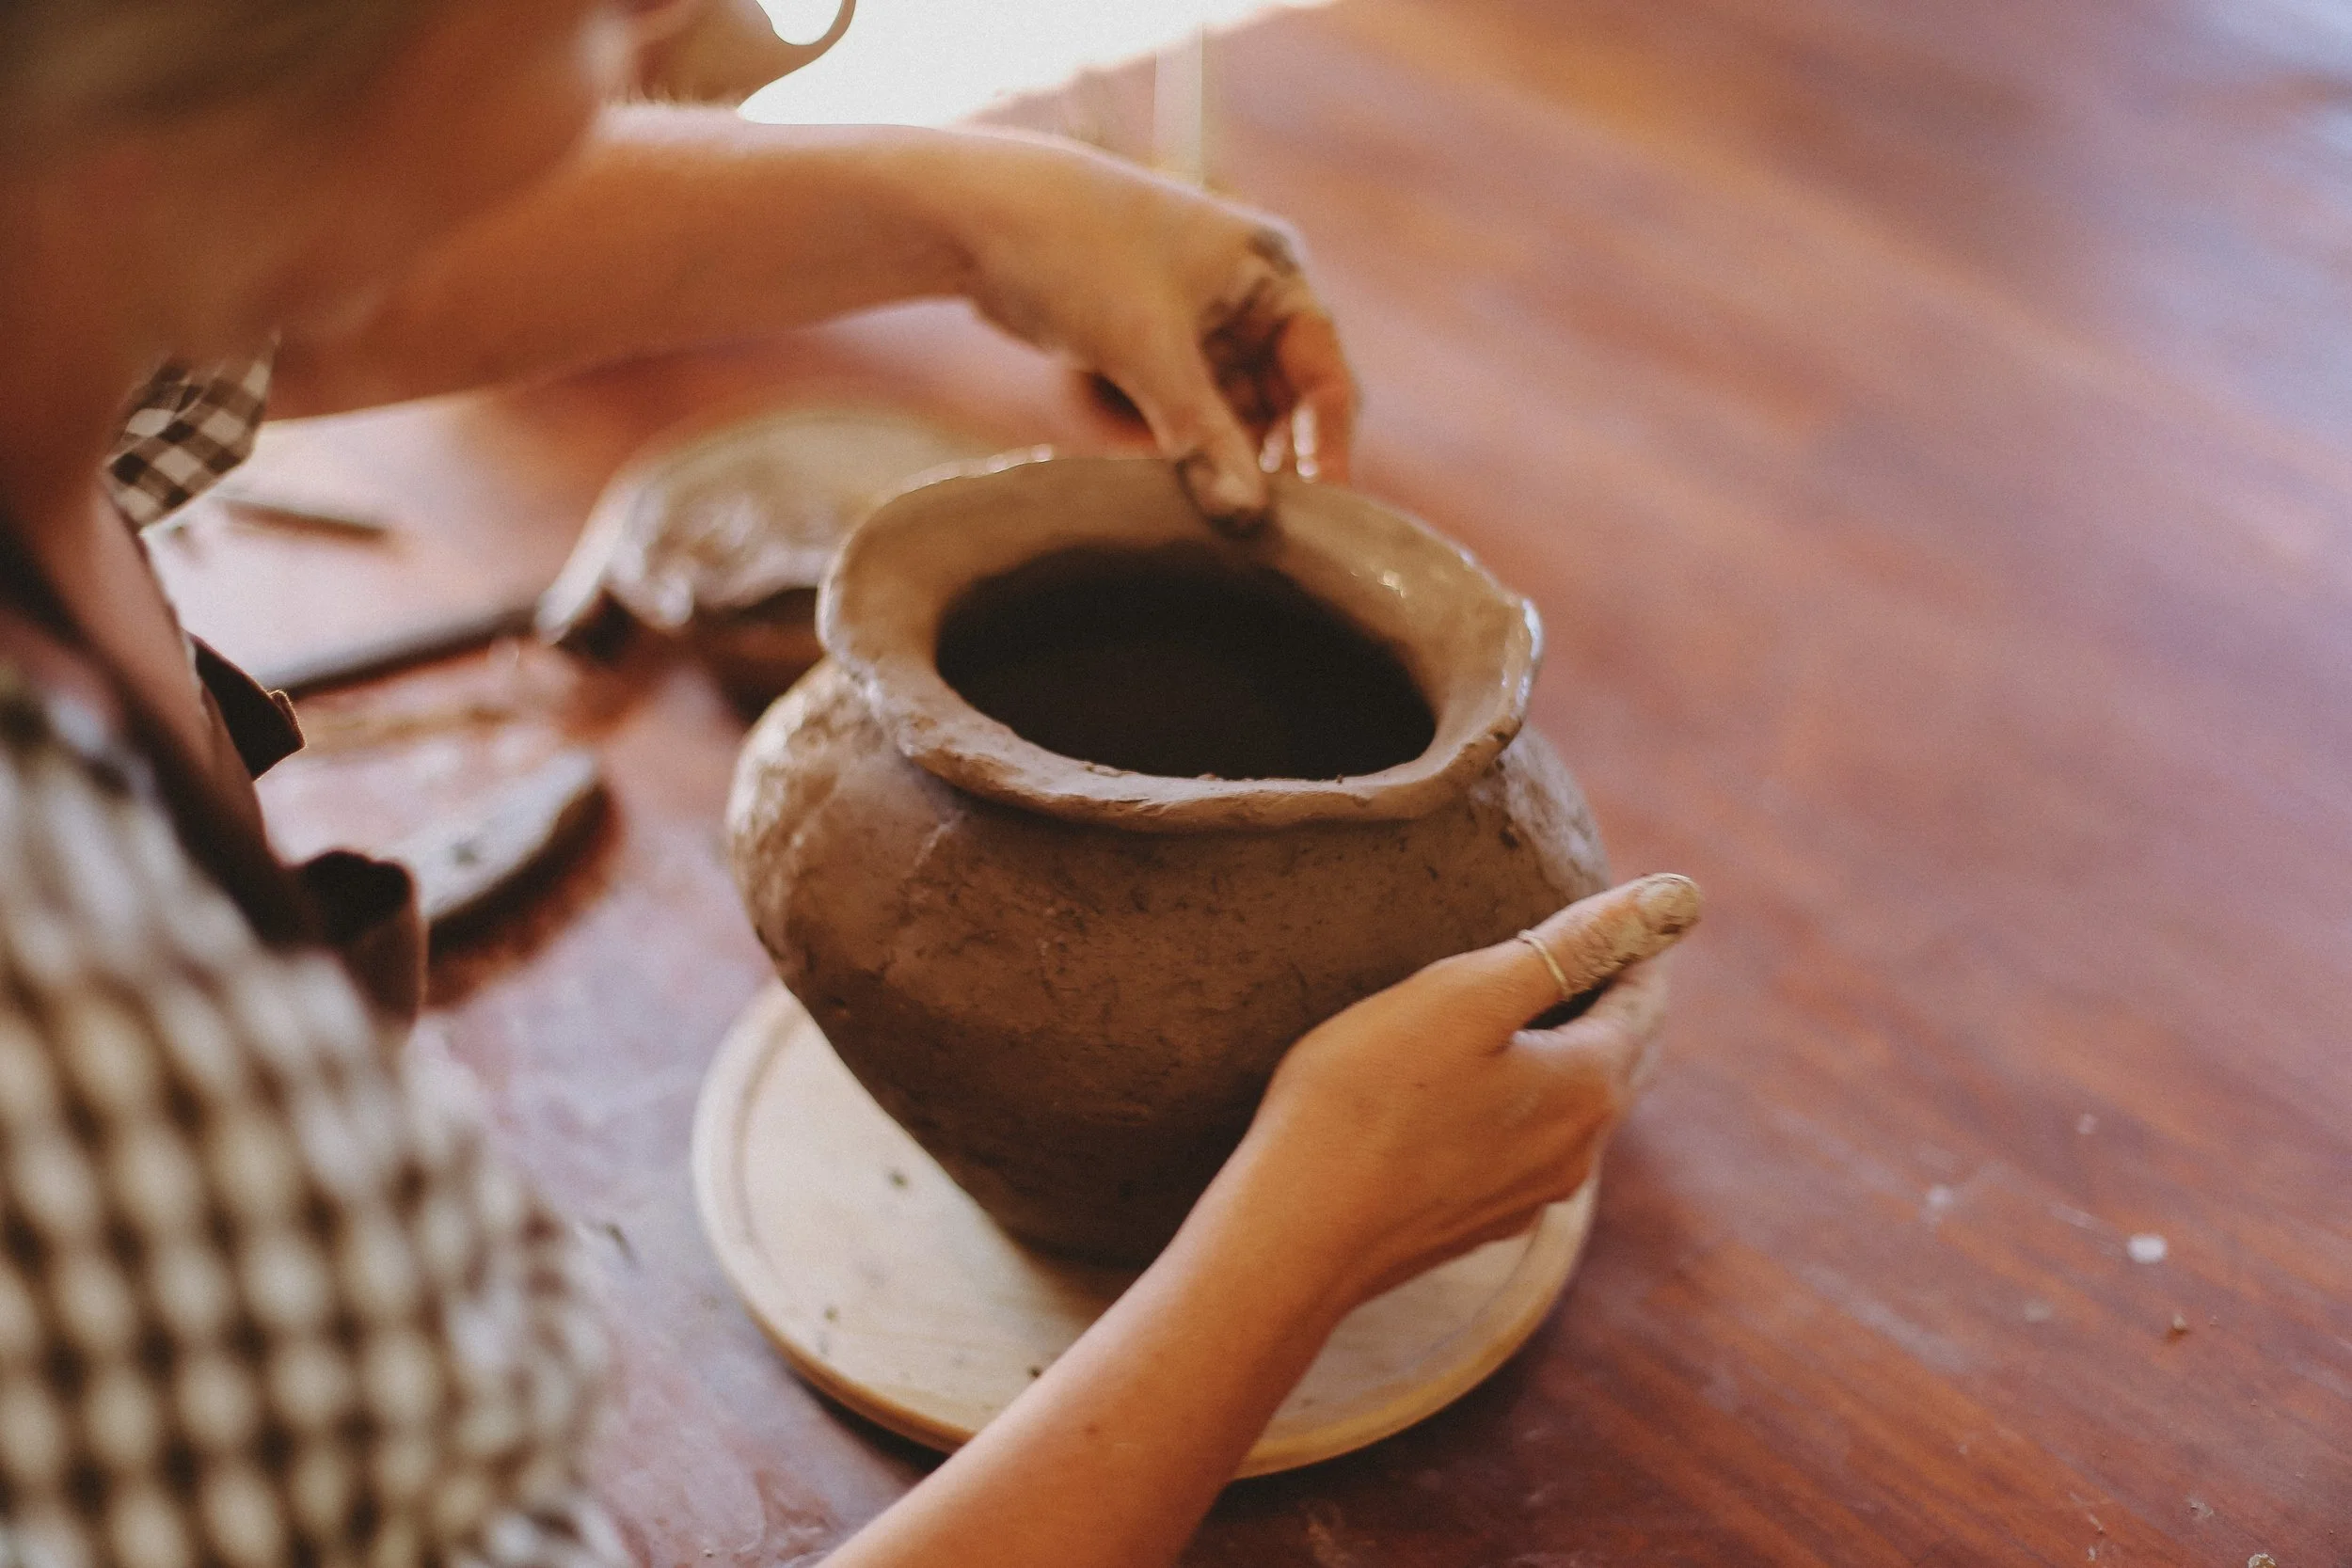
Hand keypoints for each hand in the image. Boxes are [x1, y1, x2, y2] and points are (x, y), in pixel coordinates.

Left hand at [948, 134, 1358, 529]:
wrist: (976, 216)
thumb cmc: (1075, 255)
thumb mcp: (1148, 351)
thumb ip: (1204, 438)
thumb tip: (1249, 518)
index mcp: (1273, 269)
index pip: (1326, 375)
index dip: (1326, 447)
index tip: (1320, 516)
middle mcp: (1250, 291)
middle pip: (1287, 400)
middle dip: (1274, 459)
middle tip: (1263, 530)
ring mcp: (1203, 317)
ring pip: (1238, 411)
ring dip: (1229, 459)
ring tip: (1218, 518)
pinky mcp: (1156, 341)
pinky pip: (1193, 409)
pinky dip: (1190, 446)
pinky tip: (1182, 492)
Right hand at [1225, 875, 1696, 1306]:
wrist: (1295, 1234)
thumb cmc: (1369, 1098)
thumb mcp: (1464, 995)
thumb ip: (1565, 945)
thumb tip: (1666, 897)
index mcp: (1587, 1087)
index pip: (1642, 1002)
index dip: (1637, 949)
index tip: (1631, 909)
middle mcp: (1576, 1151)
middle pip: (1623, 1060)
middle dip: (1620, 1002)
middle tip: (1602, 951)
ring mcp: (1530, 1197)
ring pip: (1579, 1110)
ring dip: (1577, 1056)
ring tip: (1545, 1010)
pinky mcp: (1479, 1222)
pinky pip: (1530, 1147)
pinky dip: (1531, 1103)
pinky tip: (1488, 1092)